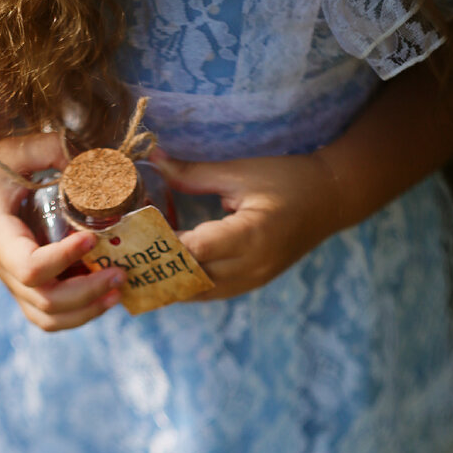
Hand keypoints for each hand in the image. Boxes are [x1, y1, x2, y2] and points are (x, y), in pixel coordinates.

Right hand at [0, 132, 126, 330]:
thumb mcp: (11, 151)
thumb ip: (48, 148)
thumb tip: (93, 162)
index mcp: (1, 239)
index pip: (30, 267)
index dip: (62, 259)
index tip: (90, 238)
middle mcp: (7, 270)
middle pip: (46, 302)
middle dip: (87, 293)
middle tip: (120, 272)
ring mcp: (17, 284)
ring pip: (49, 318)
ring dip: (87, 311)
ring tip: (117, 291)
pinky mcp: (28, 288)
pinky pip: (52, 317)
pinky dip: (80, 314)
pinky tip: (106, 294)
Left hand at [150, 147, 343, 299]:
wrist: (331, 199)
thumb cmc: (288, 179)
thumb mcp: (240, 172)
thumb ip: (193, 173)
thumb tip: (154, 159)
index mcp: (251, 235)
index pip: (194, 250)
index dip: (160, 244)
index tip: (131, 231)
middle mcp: (252, 266)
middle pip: (190, 278)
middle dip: (156, 267)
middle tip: (122, 255)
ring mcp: (253, 280)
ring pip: (197, 293)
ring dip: (166, 281)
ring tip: (135, 266)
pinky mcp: (251, 284)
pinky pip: (209, 292)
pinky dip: (184, 283)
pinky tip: (161, 271)